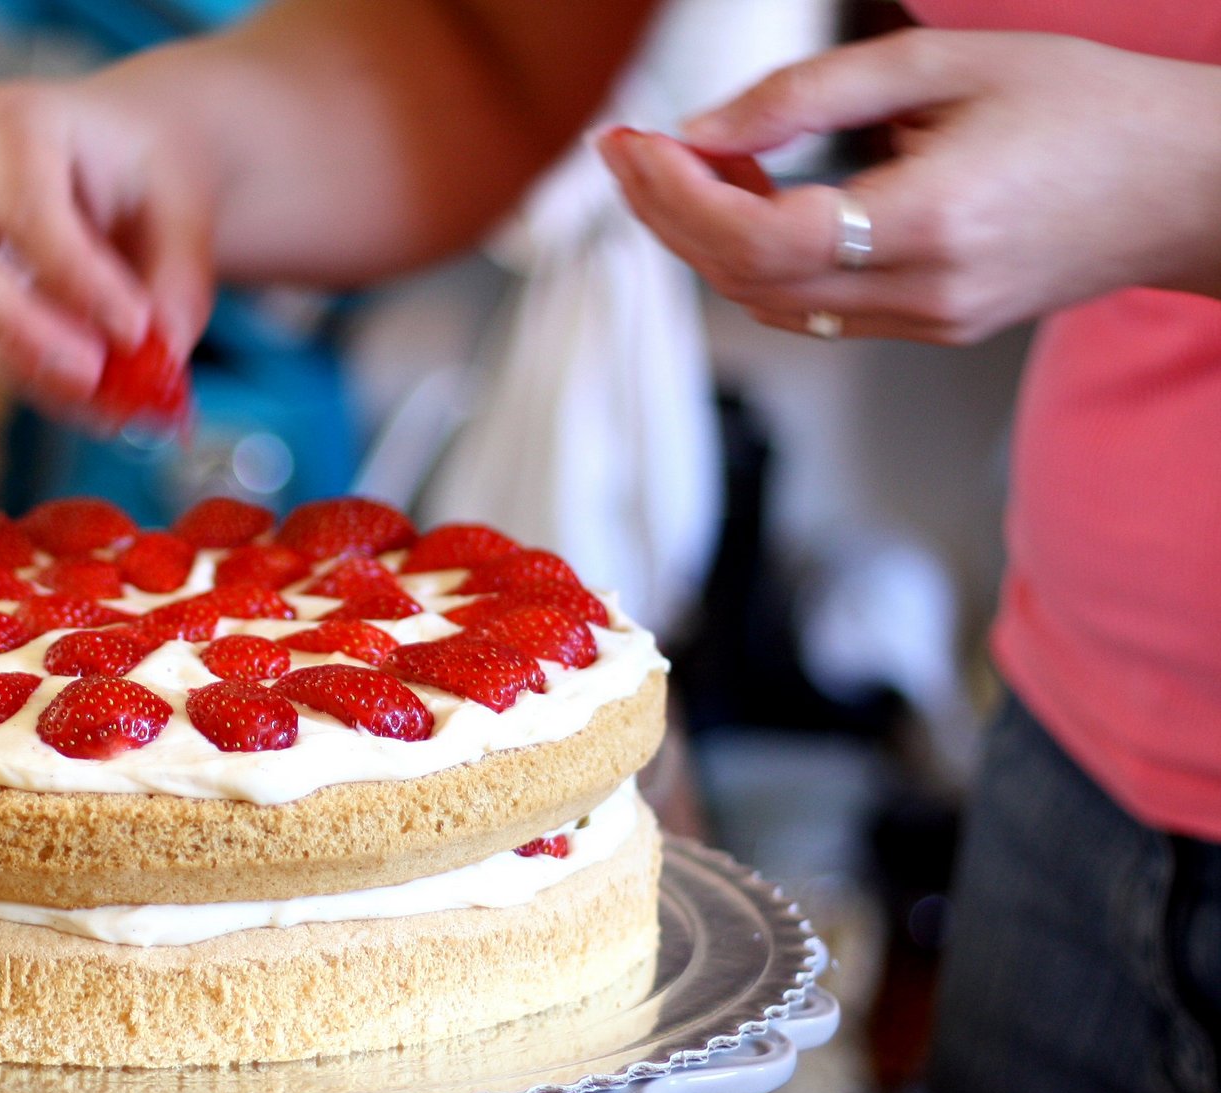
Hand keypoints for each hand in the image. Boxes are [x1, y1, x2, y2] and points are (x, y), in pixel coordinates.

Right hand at [0, 74, 217, 410]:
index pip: (24, 206)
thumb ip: (179, 278)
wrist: (124, 162)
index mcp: (13, 119)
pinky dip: (37, 380)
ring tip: (109, 398)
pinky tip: (94, 398)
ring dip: (30, 367)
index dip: (75, 278)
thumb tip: (162, 354)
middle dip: (24, 332)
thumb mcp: (185, 204)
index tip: (136, 330)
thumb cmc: (148, 168)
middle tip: (96, 378)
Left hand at [597, 29, 1220, 343]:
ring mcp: (926, 322)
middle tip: (629, 149)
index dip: (675, 197)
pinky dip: (758, 259)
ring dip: (708, 239)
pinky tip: (750, 197)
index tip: (629, 144)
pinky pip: (811, 307)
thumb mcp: (946, 63)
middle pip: (745, 280)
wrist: (1192, 183)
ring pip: (768, 303)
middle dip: (668, 215)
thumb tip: (699, 131)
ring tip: (689, 162)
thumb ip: (811, 94)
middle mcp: (924, 290)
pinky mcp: (929, 328)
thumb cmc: (1087, 104)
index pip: (759, 237)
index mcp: (932, 220)